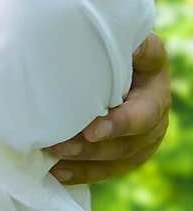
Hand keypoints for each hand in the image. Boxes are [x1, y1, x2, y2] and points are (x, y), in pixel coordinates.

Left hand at [47, 32, 170, 184]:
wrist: (111, 57)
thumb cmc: (115, 42)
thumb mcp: (128, 37)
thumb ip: (130, 42)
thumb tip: (127, 41)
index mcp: (155, 88)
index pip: (144, 113)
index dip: (119, 124)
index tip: (90, 129)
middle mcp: (155, 118)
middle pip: (128, 143)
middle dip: (92, 148)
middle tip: (59, 146)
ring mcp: (143, 139)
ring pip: (117, 160)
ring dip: (85, 162)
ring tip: (54, 160)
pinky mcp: (126, 153)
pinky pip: (107, 170)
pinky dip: (82, 173)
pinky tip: (58, 174)